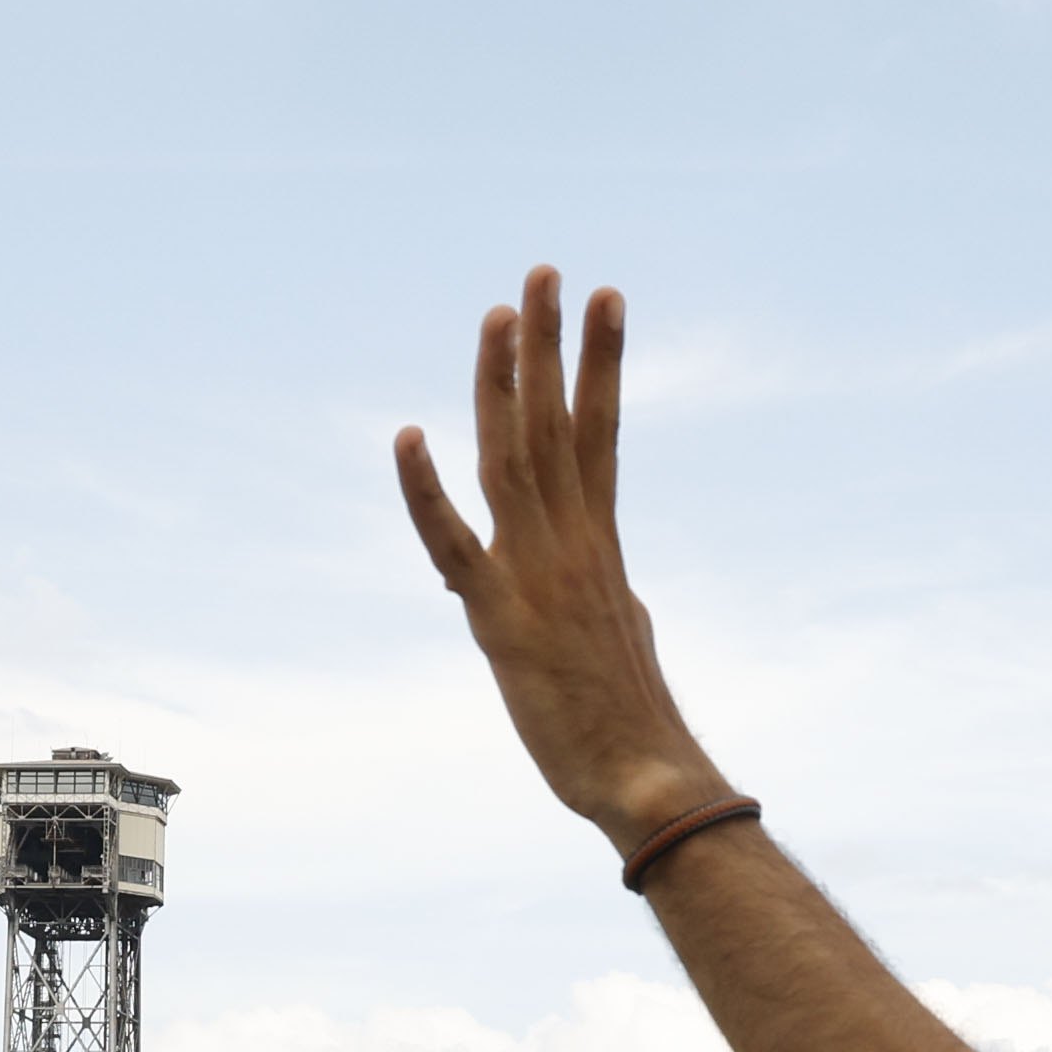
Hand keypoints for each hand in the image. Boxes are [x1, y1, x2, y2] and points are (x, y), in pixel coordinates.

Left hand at [397, 267, 730, 847]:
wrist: (645, 780)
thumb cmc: (635, 727)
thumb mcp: (623, 637)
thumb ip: (605, 593)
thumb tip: (608, 585)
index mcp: (602, 545)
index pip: (603, 432)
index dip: (602, 363)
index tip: (606, 300)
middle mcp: (572, 544)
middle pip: (559, 423)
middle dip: (551, 344)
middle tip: (544, 271)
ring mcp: (537, 575)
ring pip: (514, 457)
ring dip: (504, 382)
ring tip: (501, 311)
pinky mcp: (499, 619)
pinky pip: (453, 542)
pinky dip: (426, 491)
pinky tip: (407, 436)